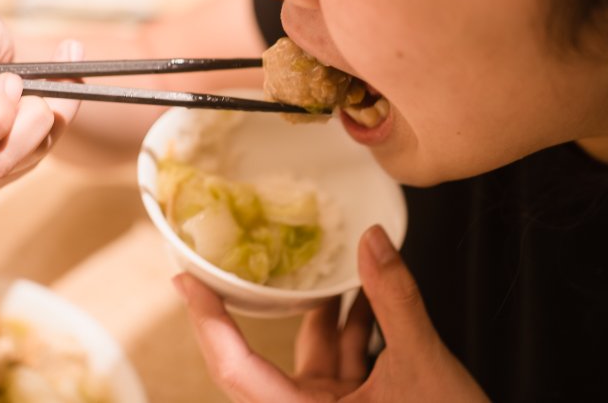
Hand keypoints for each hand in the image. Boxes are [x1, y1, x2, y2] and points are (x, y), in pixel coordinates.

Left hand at [173, 225, 489, 401]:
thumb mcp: (422, 365)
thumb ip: (395, 299)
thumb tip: (373, 240)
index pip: (235, 367)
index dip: (207, 322)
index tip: (185, 281)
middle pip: (257, 363)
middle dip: (247, 312)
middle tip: (226, 268)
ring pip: (307, 360)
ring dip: (318, 315)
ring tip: (324, 267)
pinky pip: (338, 367)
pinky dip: (349, 332)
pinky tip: (365, 298)